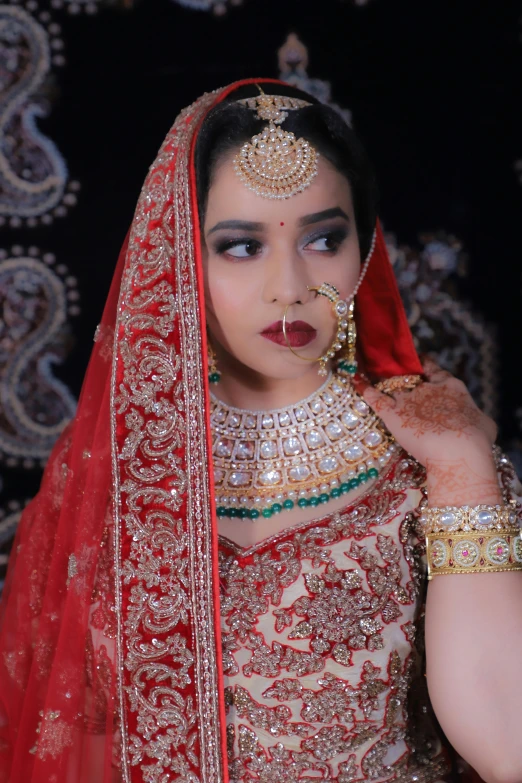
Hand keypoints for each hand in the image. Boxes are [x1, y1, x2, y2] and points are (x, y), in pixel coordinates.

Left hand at [354, 358, 500, 505]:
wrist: (461, 452)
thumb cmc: (478, 442)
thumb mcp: (485, 426)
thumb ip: (475, 419)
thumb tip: (476, 423)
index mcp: (451, 388)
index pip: (433, 371)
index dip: (424, 365)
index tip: (418, 360)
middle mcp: (428, 390)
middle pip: (409, 376)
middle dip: (399, 372)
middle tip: (388, 368)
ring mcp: (409, 400)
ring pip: (390, 384)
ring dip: (379, 378)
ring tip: (367, 368)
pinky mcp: (393, 414)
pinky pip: (374, 397)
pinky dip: (363, 388)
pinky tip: (355, 379)